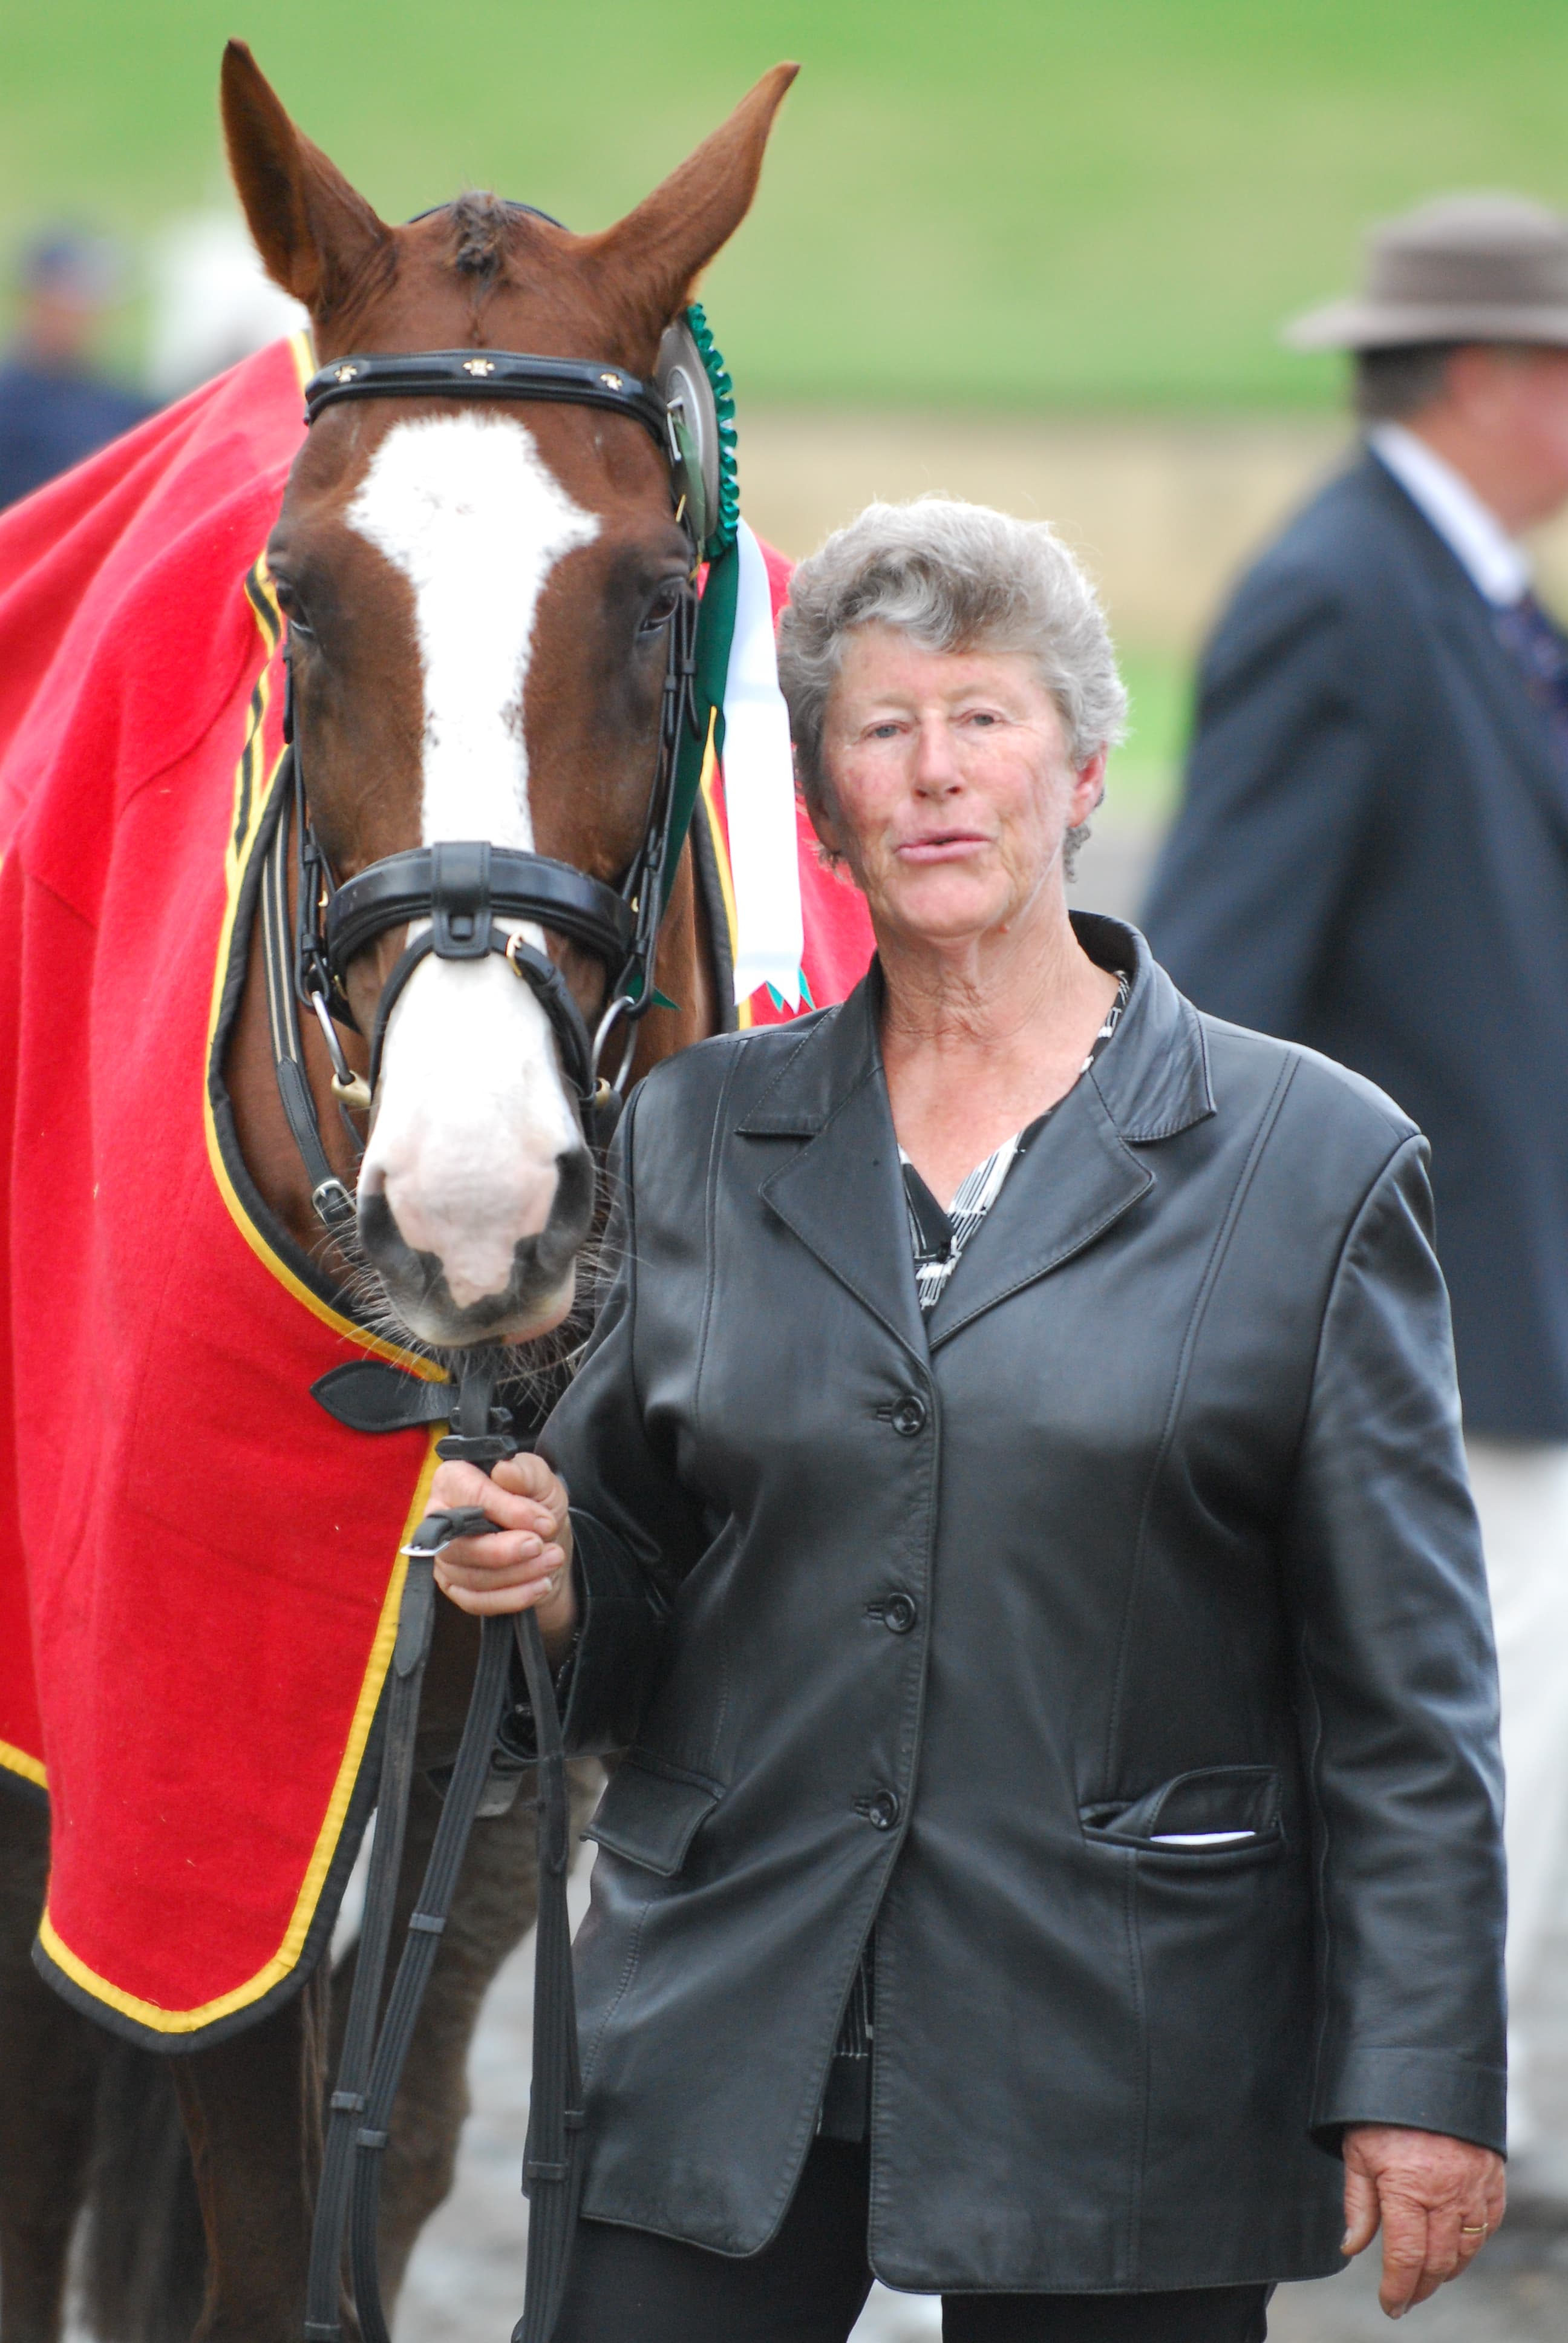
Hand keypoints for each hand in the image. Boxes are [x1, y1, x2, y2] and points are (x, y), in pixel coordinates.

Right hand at [428, 1455, 576, 1657]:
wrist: (548, 1545)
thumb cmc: (537, 1506)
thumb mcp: (543, 1482)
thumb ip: (526, 1474)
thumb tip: (505, 1471)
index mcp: (454, 1479)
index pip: (468, 1494)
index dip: (505, 1510)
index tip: (541, 1522)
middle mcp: (438, 1518)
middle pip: (458, 1543)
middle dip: (505, 1550)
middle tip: (541, 1546)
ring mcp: (443, 1555)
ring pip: (470, 1575)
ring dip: (517, 1574)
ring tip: (552, 1560)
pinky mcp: (453, 1586)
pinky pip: (475, 1601)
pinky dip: (512, 1597)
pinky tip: (540, 1585)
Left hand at [1342, 2123, 1504, 2317]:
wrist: (1425, 2065)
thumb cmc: (1382, 2107)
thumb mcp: (1357, 2150)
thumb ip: (1358, 2203)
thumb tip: (1351, 2247)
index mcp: (1408, 2188)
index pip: (1406, 2257)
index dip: (1397, 2288)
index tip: (1389, 2305)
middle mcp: (1446, 2193)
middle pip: (1438, 2261)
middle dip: (1421, 2287)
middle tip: (1406, 2298)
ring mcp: (1474, 2186)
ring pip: (1467, 2248)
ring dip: (1447, 2269)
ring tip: (1428, 2277)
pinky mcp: (1492, 2176)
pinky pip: (1488, 2223)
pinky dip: (1474, 2243)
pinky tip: (1457, 2247)